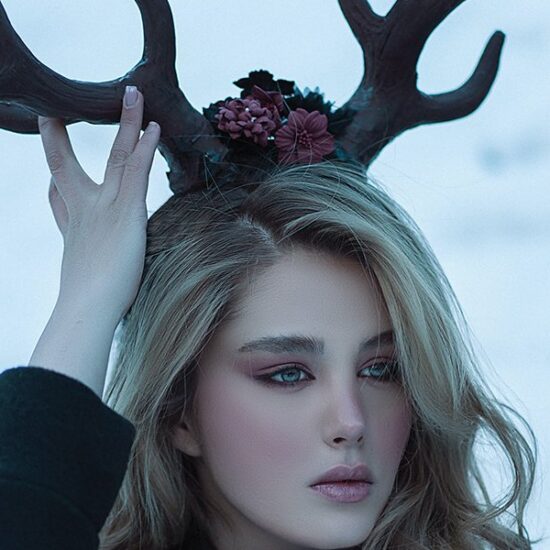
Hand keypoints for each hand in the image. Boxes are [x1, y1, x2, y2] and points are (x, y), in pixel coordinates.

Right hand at [38, 87, 159, 321]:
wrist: (88, 309)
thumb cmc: (90, 305)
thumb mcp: (83, 280)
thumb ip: (86, 269)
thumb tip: (87, 281)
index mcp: (72, 229)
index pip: (58, 198)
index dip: (54, 183)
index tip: (50, 176)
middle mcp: (82, 212)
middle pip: (66, 165)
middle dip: (58, 138)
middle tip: (54, 115)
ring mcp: (103, 206)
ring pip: (114, 156)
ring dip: (124, 123)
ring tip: (132, 94)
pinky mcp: (126, 210)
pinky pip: (136, 170)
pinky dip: (143, 147)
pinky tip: (152, 126)